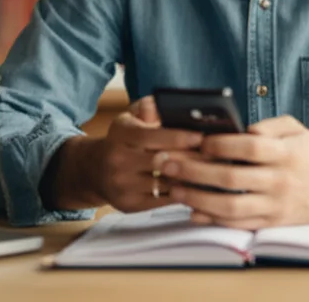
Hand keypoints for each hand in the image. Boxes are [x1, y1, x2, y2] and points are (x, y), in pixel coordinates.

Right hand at [91, 96, 203, 212]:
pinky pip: (162, 201)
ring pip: (164, 183)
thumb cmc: (122, 140)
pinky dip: (182, 194)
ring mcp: (123, 185)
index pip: (151, 136)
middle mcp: (118, 161)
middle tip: (215, 156)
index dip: (178, 137)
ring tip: (211, 172)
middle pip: (160, 161)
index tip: (201, 137)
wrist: (93, 171)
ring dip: (191, 178)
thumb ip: (147, 108)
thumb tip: (165, 103)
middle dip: (191, 158)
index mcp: (120, 135)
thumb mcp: (129, 118)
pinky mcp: (129, 205)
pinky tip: (197, 187)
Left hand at [160, 115, 308, 229]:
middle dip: (196, 171)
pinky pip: (237, 224)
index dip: (221, 145)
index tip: (198, 141)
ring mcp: (275, 204)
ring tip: (175, 189)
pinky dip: (212, 219)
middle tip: (170, 164)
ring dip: (198, 198)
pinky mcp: (272, 222)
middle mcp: (280, 180)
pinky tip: (192, 210)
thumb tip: (238, 129)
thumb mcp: (295, 128)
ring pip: (230, 207)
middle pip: (232, 178)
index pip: (249, 147)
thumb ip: (267, 125)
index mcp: (286, 152)